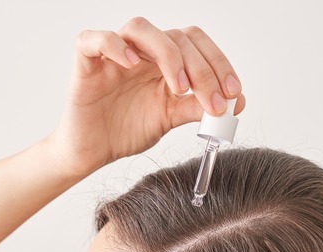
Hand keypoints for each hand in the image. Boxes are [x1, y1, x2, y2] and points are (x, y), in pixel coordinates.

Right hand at [48, 17, 245, 177]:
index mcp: (162, 60)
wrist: (92, 153)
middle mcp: (141, 52)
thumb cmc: (125, 131)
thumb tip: (236, 102)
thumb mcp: (170, 118)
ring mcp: (112, 55)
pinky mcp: (86, 63)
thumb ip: (198, 107)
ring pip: (140, 28)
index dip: (218, 64)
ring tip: (178, 86)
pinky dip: (114, 46)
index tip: (233, 94)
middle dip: (202, 69)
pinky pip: (95, 40)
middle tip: (213, 101)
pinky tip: (132, 65)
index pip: (196, 43)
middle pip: (176, 37)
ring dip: (167, 53)